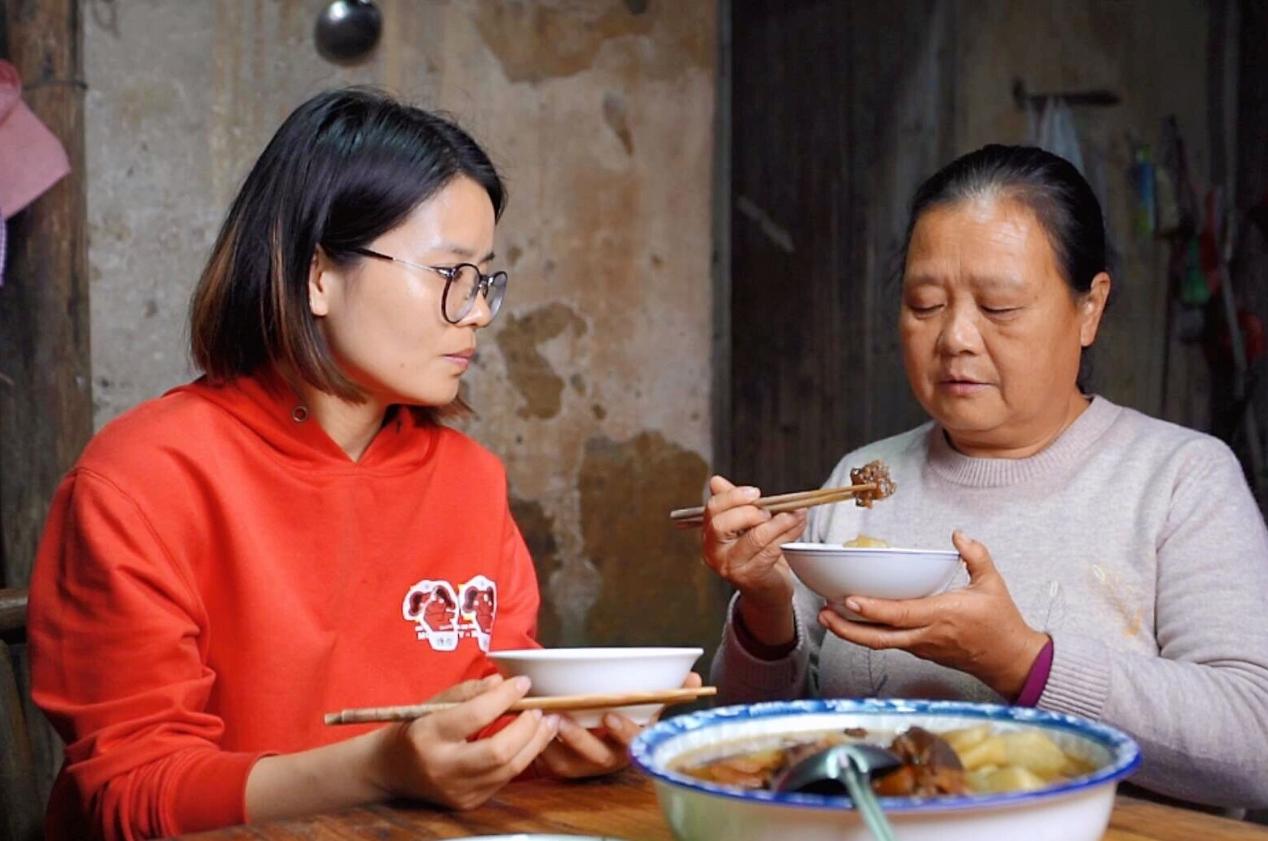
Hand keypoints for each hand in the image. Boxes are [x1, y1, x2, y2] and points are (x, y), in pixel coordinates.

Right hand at [369, 674, 559, 809]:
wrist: (391, 771)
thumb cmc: (414, 729)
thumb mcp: (432, 703)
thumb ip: (468, 691)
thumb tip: (502, 683)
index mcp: (429, 735)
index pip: (474, 715)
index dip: (504, 698)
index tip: (522, 683)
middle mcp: (443, 767)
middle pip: (498, 752)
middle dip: (526, 728)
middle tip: (540, 708)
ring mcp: (458, 790)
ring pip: (509, 770)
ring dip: (534, 744)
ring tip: (547, 723)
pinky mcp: (470, 802)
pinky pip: (505, 779)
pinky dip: (523, 757)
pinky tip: (532, 741)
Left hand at [535, 672, 703, 778]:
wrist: (603, 740)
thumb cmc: (626, 717)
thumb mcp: (647, 704)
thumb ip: (669, 691)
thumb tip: (695, 678)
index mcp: (634, 742)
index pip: (634, 742)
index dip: (624, 731)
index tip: (610, 715)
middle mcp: (612, 757)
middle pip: (599, 756)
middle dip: (581, 738)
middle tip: (561, 718)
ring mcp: (587, 765)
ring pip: (572, 761)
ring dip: (557, 742)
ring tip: (547, 720)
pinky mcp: (565, 768)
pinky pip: (551, 762)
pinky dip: (541, 746)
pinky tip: (535, 726)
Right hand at [702, 476, 805, 645]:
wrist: (766, 591)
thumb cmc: (754, 556)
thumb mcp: (741, 527)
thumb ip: (732, 504)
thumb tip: (717, 481)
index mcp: (710, 536)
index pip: (713, 510)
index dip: (733, 497)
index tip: (755, 492)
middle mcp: (714, 553)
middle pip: (722, 524)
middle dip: (749, 511)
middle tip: (768, 510)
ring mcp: (731, 567)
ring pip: (754, 537)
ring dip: (780, 521)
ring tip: (795, 513)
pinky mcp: (752, 576)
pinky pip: (772, 550)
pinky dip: (788, 533)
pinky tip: (797, 524)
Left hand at [817, 531, 1048, 697]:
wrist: (1011, 661)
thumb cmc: (1002, 624)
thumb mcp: (993, 583)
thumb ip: (975, 556)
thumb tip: (959, 535)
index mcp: (942, 616)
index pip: (900, 615)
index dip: (872, 609)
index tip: (849, 599)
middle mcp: (927, 634)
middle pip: (879, 638)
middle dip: (847, 629)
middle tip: (823, 614)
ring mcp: (922, 647)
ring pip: (881, 643)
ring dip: (853, 632)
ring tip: (829, 616)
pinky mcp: (922, 652)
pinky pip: (891, 643)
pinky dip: (871, 633)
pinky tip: (857, 620)